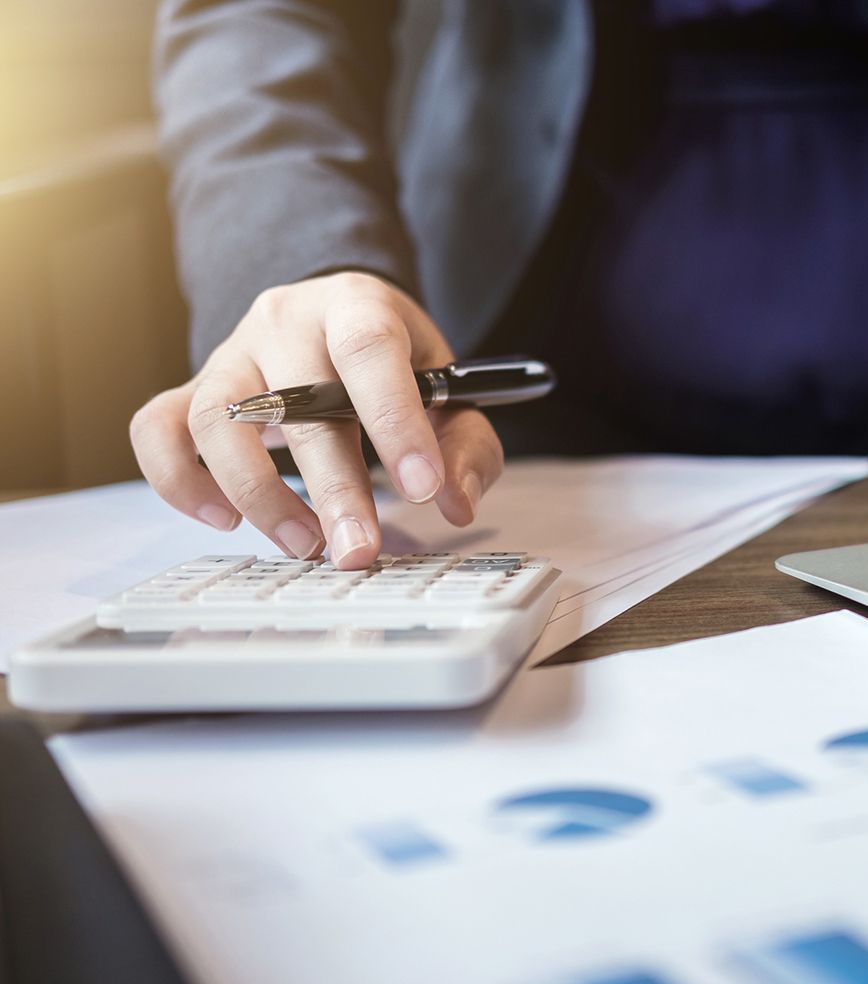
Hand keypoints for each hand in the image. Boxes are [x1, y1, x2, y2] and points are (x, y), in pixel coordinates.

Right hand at [130, 272, 503, 567]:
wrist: (337, 320)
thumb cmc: (398, 365)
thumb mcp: (451, 392)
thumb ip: (466, 446)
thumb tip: (455, 504)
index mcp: (357, 305)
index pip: (369, 350)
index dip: (395, 420)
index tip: (422, 489)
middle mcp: (285, 321)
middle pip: (295, 400)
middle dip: (332, 486)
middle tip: (358, 550)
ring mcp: (229, 353)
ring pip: (216, 418)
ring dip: (258, 494)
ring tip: (305, 545)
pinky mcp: (191, 390)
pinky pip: (157, 430)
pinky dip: (180, 481)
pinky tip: (225, 519)